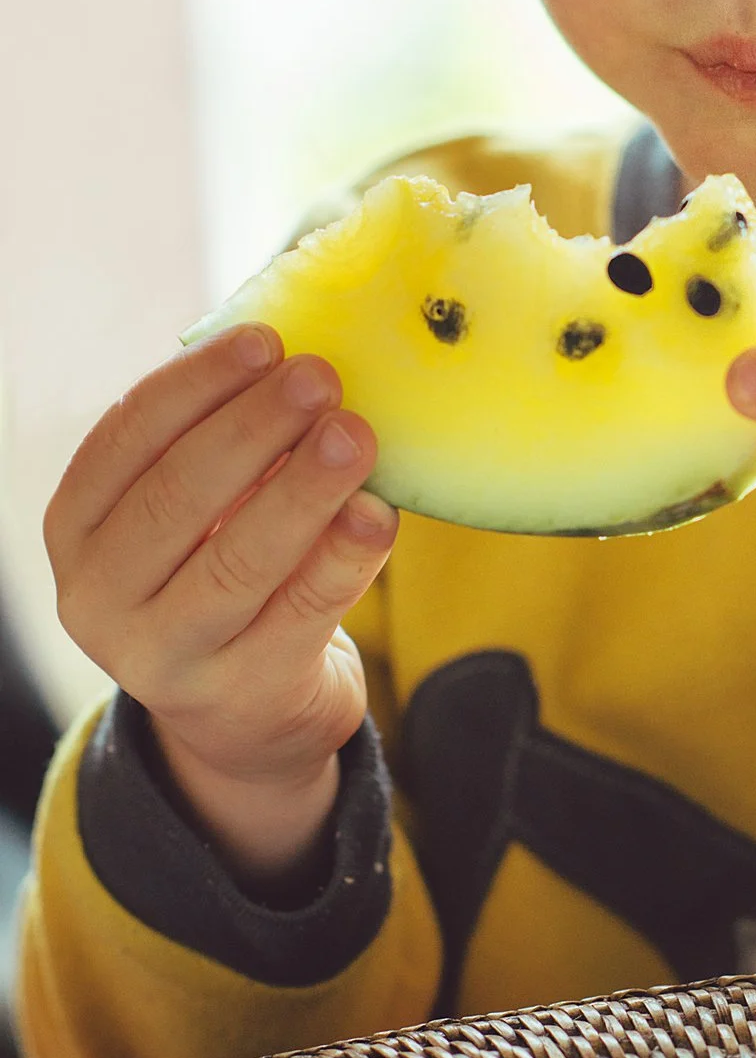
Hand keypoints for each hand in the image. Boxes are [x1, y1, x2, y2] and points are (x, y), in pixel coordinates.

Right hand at [45, 326, 398, 883]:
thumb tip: (298, 361)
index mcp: (77, 529)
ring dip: (302, 489)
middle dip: (252, 428)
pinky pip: (300, 614)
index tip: (264, 340)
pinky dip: (342, 558)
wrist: (246, 718)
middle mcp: (100, 598)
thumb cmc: (219, 575)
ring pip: (237, 561)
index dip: (194, 386)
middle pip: (176, 498)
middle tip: (320, 377)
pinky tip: (377, 513)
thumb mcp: (195, 514)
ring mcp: (165, 657)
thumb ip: (223, 445)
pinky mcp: (242, 694)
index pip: (125, 442)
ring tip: (356, 434)